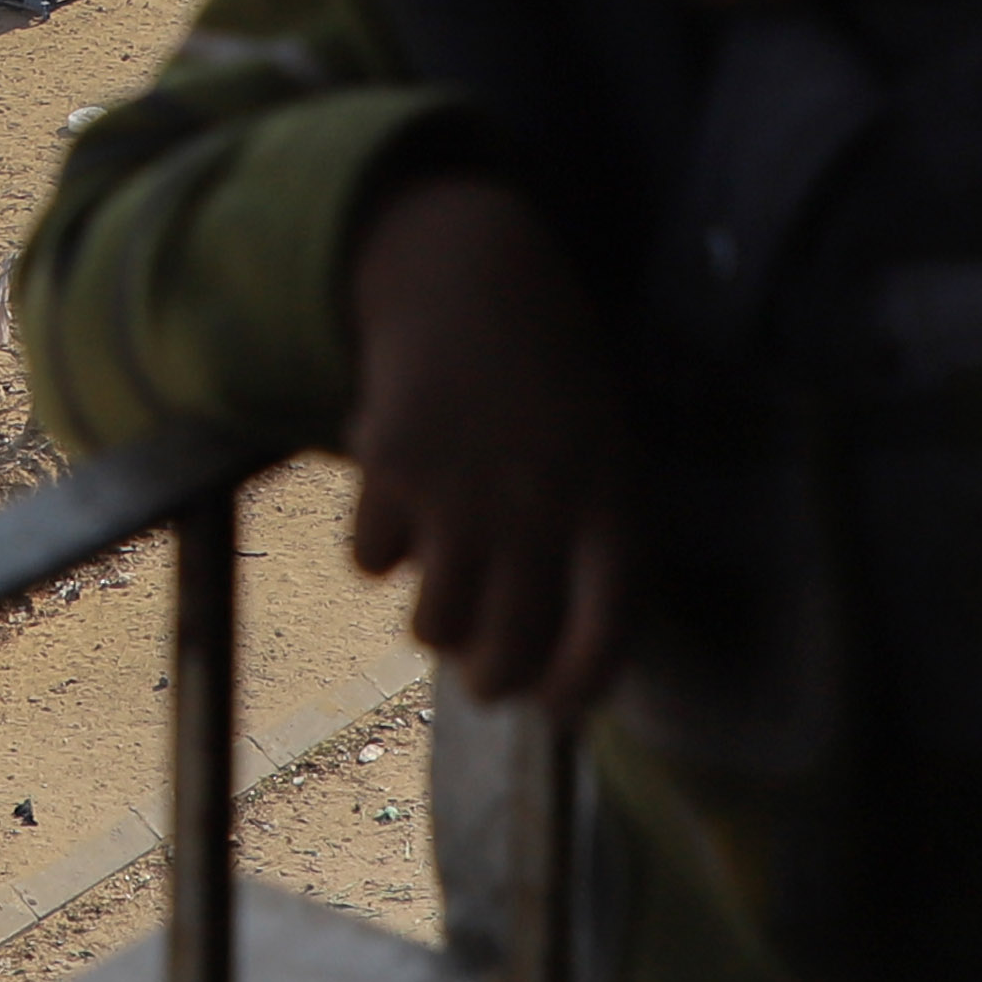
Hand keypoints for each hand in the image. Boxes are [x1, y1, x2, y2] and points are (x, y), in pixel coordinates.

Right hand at [340, 174, 653, 717]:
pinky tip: (400, 508)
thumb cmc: (548, 382)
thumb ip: (591, 547)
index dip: (576, 690)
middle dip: (490, 679)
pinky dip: (378, 550)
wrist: (471, 278)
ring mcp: (463, 488)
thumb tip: (556, 669)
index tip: (553, 703)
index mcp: (610, 505)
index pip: (603, 638)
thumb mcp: (605, 453)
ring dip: (433, 622)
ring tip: (443, 584)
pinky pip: (370, 563)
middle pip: (507, 653)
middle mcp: (540, 506)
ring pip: (431, 626)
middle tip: (482, 671)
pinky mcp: (392, 467)